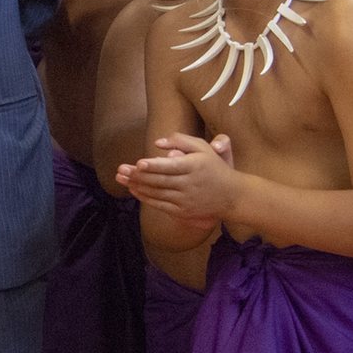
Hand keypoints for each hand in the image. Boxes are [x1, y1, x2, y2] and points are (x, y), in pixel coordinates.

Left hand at [116, 133, 238, 223]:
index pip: (171, 166)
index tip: (139, 163)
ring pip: (157, 193)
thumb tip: (157, 142)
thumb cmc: (214, 167)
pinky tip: (133, 190)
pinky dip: (145, 197)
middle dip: (138, 175)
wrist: (232, 196)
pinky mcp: (183, 211)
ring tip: (121, 178)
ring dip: (137, 186)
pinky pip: (160, 204)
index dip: (154, 166)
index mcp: (194, 166)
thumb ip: (181, 141)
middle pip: (159, 180)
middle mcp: (189, 184)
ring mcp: (185, 199)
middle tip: (121, 169)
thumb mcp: (203, 148)